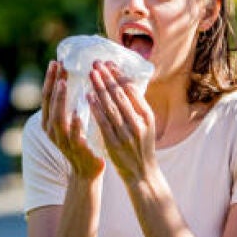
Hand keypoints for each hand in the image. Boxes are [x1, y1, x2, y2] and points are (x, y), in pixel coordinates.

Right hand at [41, 60, 104, 180]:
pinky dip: (75, 124)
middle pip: (49, 103)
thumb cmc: (80, 140)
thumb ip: (68, 104)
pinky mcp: (76, 149)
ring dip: (60, 100)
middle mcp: (52, 130)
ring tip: (63, 84)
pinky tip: (78, 113)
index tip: (55, 61)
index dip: (50, 79)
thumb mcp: (70, 120)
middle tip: (58, 66)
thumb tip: (70, 77)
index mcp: (49, 121)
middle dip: (53, 83)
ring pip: (57, 117)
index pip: (47, 96)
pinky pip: (74, 135)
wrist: (87, 170)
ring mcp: (62, 140)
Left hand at [87, 61, 156, 184]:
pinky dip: (96, 108)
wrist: (142, 173)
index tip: (109, 63)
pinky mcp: (114, 144)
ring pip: (111, 106)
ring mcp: (126, 134)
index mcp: (147, 116)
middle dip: (108, 77)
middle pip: (120, 95)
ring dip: (100, 88)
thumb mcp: (146, 124)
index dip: (120, 75)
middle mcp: (138, 123)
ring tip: (91, 74)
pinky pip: (103, 122)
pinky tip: (88, 97)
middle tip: (97, 63)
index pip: (132, 90)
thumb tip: (125, 83)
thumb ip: (136, 107)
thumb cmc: (142, 145)